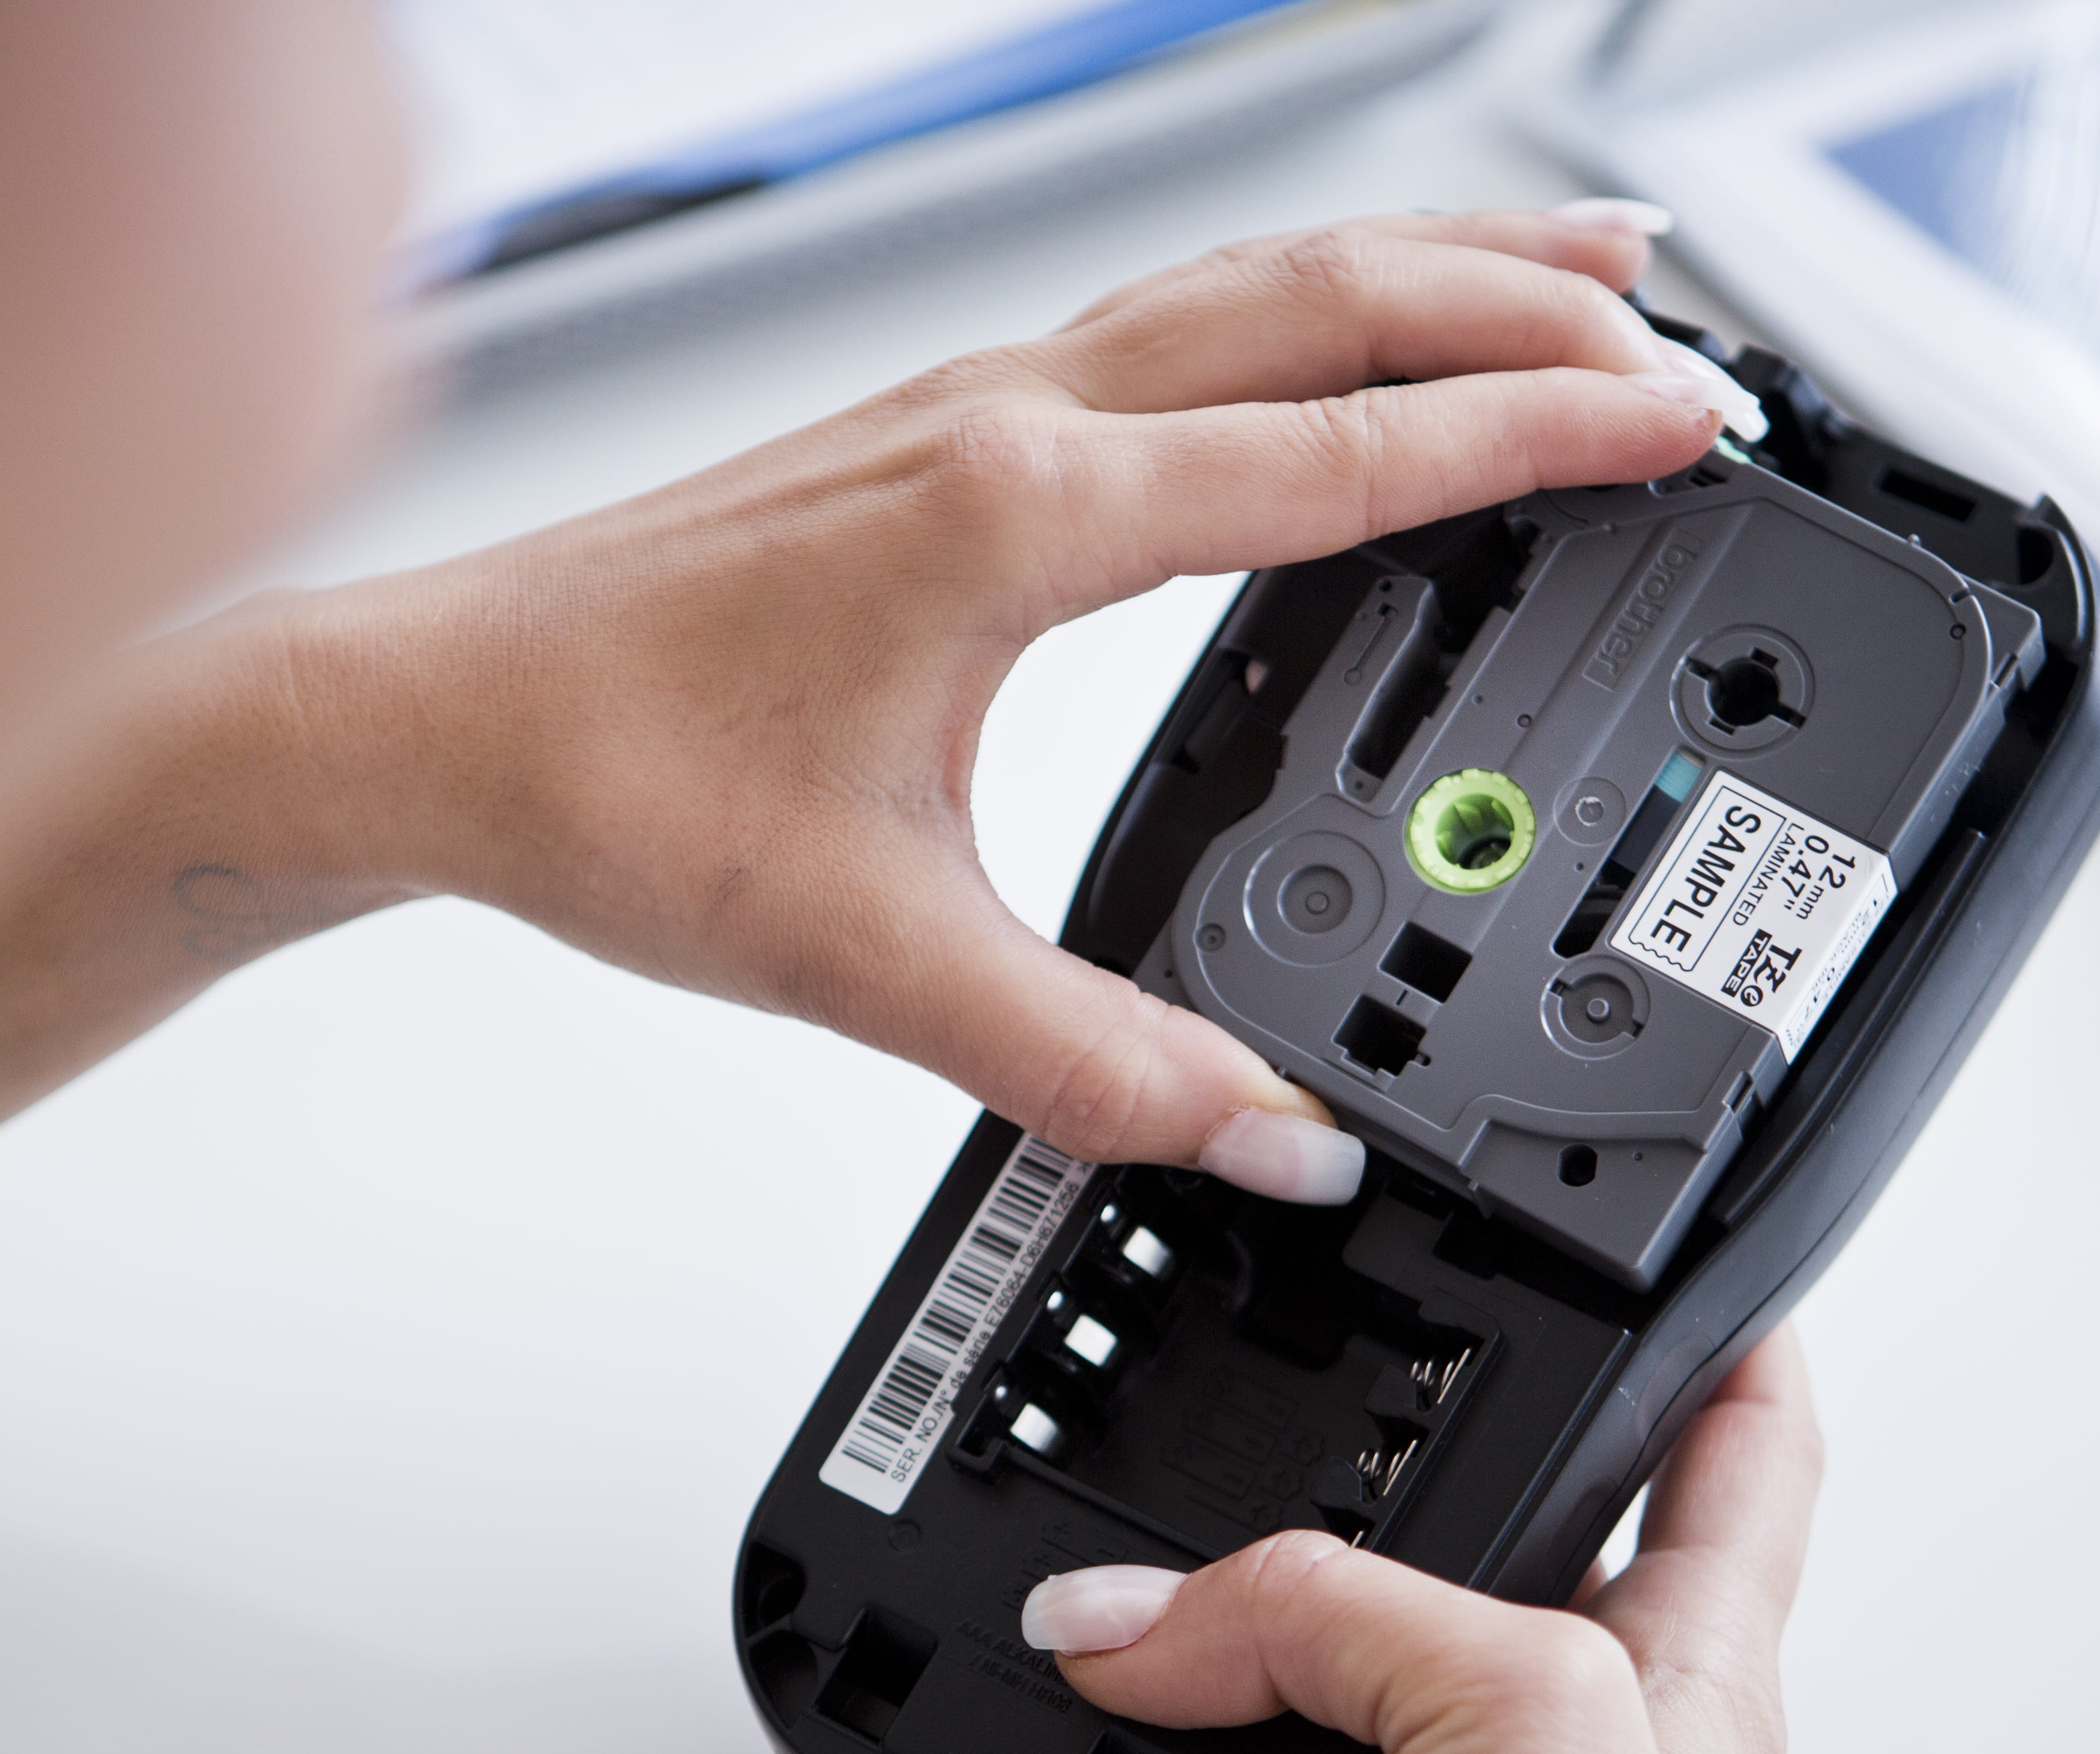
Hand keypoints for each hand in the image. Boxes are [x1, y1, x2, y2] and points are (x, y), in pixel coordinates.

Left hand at [272, 205, 1757, 1197]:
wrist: (418, 720)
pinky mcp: (923, 434)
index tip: (1682, 426)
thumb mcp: (871, 959)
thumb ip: (1091, 1063)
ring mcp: (958, 403)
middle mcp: (1000, 417)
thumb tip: (1270, 1141)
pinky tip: (1304, 355)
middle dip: (1513, 288)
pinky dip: (1282, 311)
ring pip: (1232, 282)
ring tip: (1548, 272)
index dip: (1534, 434)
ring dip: (1403, 266)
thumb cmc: (598, 786)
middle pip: (1313, 295)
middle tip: (1670, 310)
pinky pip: (1154, 323)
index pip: (1343, 453)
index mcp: (1018, 516)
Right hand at [1022, 1329, 1823, 1753]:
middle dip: (1389, 1423)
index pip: (1739, 1439)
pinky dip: (1116, 1712)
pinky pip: (1173, 1748)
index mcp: (1682, 1652)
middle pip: (1474, 1503)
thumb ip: (1324, 1604)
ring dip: (1216, 1578)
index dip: (1715, 1322)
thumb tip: (1129, 1617)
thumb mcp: (1520, 1712)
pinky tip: (1089, 1669)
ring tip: (1146, 1504)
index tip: (1656, 1225)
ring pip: (1297, 1616)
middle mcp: (1546, 1709)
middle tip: (1310, 1326)